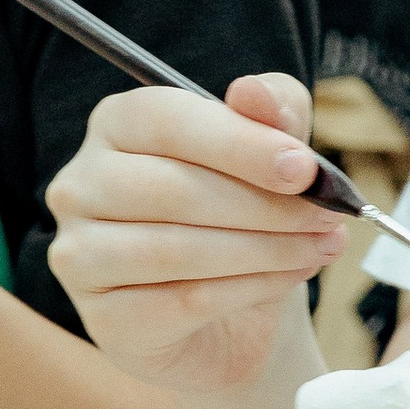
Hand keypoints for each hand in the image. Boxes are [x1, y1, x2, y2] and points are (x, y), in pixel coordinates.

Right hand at [47, 71, 351, 400]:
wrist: (230, 316)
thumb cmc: (242, 216)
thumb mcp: (271, 152)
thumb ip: (271, 111)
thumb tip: (252, 91)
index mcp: (116, 125)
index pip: (167, 120)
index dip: (241, 143)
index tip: (305, 169)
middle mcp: (81, 185)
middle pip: (175, 189)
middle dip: (266, 205)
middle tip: (328, 216)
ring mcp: (80, 255)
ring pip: (179, 249)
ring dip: (267, 249)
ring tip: (320, 247)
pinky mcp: (103, 318)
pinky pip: (185, 301)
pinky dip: (251, 289)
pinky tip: (289, 277)